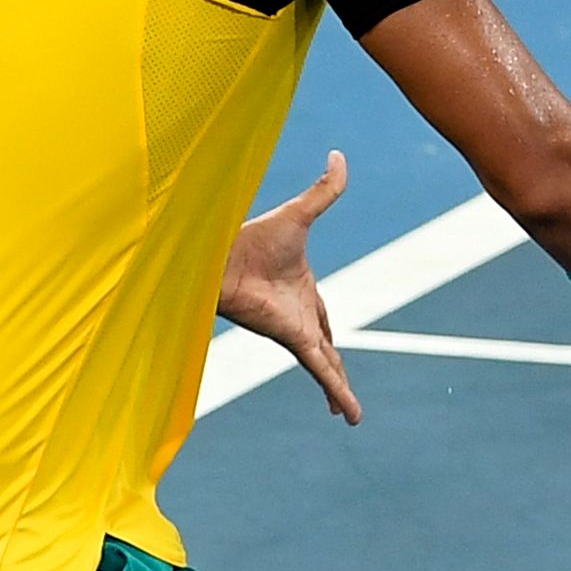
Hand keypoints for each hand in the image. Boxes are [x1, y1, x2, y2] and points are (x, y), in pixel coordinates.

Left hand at [216, 149, 361, 420]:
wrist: (220, 256)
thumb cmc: (250, 236)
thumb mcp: (300, 213)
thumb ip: (324, 190)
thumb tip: (340, 154)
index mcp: (301, 290)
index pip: (322, 319)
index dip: (329, 333)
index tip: (333, 348)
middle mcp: (298, 315)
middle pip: (325, 349)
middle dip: (333, 371)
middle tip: (340, 393)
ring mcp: (296, 331)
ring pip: (326, 367)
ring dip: (337, 391)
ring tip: (349, 417)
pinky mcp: (293, 340)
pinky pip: (323, 371)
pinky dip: (336, 392)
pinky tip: (349, 414)